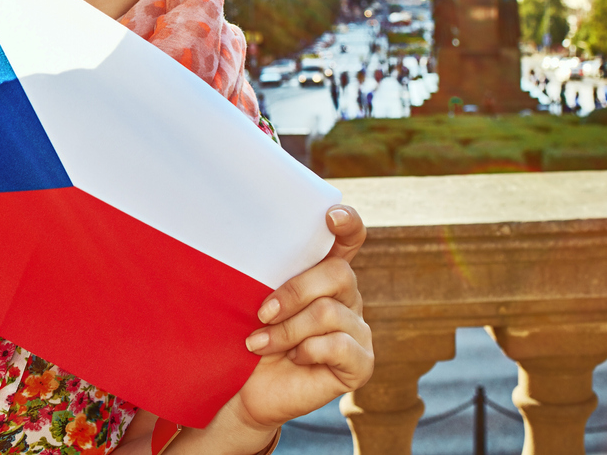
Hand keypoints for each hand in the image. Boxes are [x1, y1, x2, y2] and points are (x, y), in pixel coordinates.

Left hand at [226, 204, 372, 432]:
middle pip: (338, 273)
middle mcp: (347, 296)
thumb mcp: (255, 297)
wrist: (246, 390)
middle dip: (294, 292)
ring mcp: (358, 330)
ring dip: (287, 330)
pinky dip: (308, 351)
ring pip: (329, 312)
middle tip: (262, 312)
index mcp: (324, 273)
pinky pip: (339, 346)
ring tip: (260, 343)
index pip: (349, 237)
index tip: (330, 217)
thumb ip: (267, 271)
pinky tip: (293, 359)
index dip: (347, 223)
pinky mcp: (361, 363)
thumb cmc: (250, 335)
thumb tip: (245, 237)